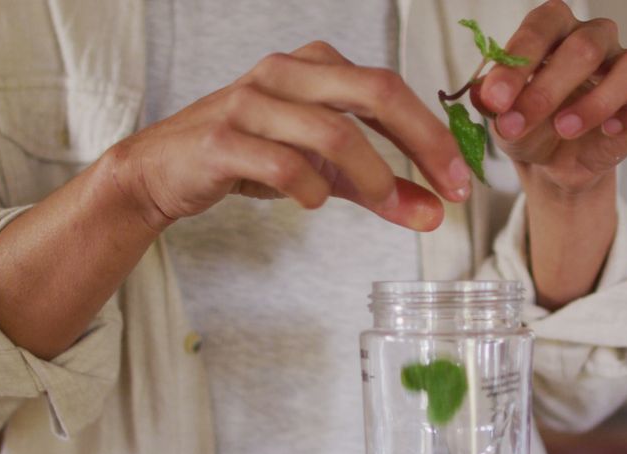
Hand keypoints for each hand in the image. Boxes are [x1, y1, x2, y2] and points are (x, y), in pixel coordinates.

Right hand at [106, 42, 471, 231]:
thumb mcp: (323, 172)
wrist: (164, 169)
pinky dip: (311, 190)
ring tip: (382, 203)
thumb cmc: (250, 158)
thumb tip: (435, 214)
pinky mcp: (223, 140)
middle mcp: (286, 73)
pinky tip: (314, 203)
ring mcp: (251, 102)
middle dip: (422, 142)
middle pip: (376, 91)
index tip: (461, 180)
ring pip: (332, 130)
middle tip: (448, 190)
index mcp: (315, 66)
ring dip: (372, 175)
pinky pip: (284, 164)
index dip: (435, 134)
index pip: (391, 89)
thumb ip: (379, 189)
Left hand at [472, 0, 626, 193]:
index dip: (518, 61)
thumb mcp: (502, 117)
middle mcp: (597, 38)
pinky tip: (611, 132)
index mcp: (555, 29)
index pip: (543, 25)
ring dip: (596, 101)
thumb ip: (492, 102)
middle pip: (586, 46)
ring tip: (565, 129)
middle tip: (516, 123)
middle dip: (547, 89)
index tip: (495, 100)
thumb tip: (483, 91)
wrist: (553, 165)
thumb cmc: (528, 126)